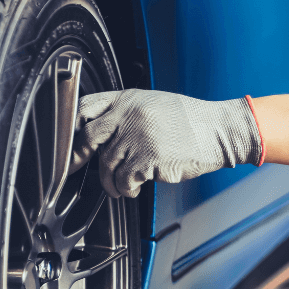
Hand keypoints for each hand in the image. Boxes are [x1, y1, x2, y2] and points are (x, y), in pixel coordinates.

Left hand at [71, 89, 262, 197]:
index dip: (72, 126)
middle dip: (78, 156)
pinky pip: (125, 180)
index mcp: (128, 99)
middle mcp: (129, 115)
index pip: (86, 107)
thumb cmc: (190, 121)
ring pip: (107, 164)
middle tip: (75, 168)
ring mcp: (138, 137)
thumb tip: (101, 135)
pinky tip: (134, 189)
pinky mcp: (148, 159)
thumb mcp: (154, 104)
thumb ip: (127, 114)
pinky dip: (127, 189)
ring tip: (120, 186)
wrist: (219, 131)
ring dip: (110, 181)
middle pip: (88, 137)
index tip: (69, 141)